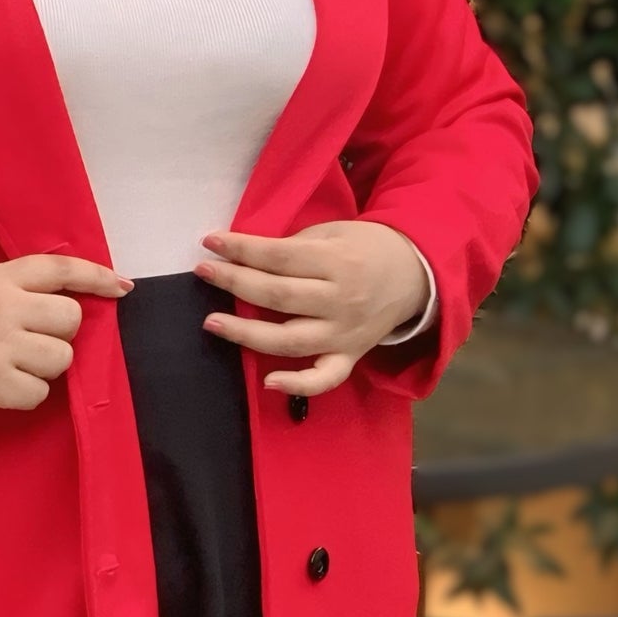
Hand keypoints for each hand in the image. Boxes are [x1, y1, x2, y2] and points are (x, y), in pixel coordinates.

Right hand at [0, 252, 132, 420]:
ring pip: (61, 358)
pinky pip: (41, 392)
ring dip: (46, 366)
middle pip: (70, 318)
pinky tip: (6, 384)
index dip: (95, 276)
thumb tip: (98, 291)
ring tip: (18, 363)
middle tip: (32, 339)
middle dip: (60, 334)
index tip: (121, 287)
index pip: (58, 269)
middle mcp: (0, 308)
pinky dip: (28, 392)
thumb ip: (30, 287)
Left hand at [192, 220, 429, 397]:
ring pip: (290, 340)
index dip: (241, 249)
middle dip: (235, 283)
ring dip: (247, 333)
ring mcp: (344, 334)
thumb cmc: (365, 247)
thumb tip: (244, 257)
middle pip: (279, 296)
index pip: (279, 257)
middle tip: (203, 273)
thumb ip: (293, 247)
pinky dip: (297, 384)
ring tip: (212, 322)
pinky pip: (325, 378)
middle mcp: (340, 300)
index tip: (210, 243)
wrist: (414, 274)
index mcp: (336, 261)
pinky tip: (267, 381)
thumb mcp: (333, 232)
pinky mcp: (350, 357)